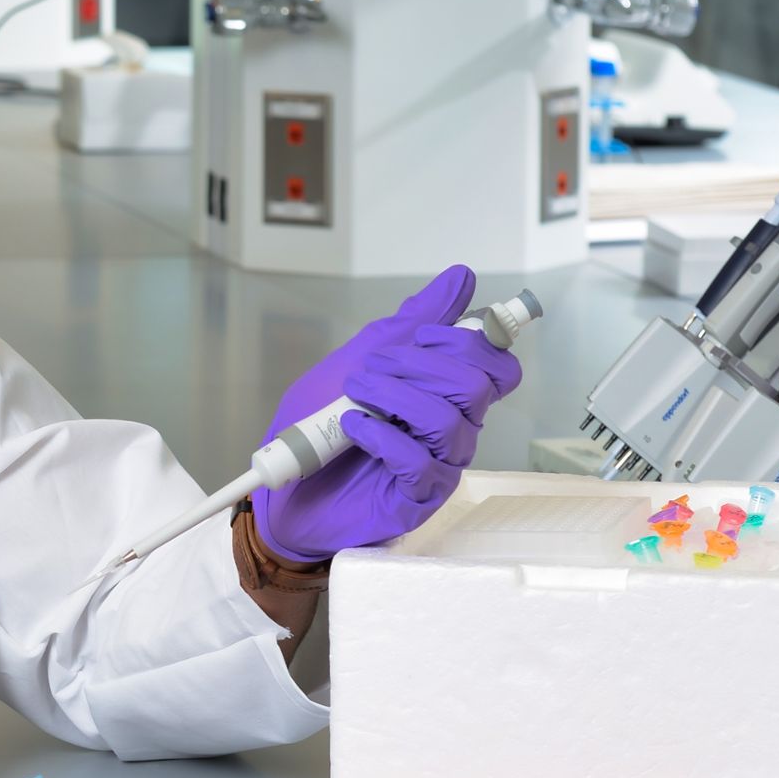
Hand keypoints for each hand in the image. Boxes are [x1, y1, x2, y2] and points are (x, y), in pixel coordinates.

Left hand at [253, 265, 520, 564]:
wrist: (281, 485)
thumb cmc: (321, 423)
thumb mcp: (359, 358)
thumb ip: (410, 322)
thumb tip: (460, 277)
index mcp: (448, 395)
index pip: (497, 366)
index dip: (470, 342)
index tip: (422, 336)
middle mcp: (454, 430)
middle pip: (479, 386)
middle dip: (422, 365)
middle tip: (374, 368)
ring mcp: (439, 467)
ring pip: (449, 421)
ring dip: (396, 397)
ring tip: (355, 395)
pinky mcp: (417, 500)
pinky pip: (420, 463)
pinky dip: (383, 437)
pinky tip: (353, 428)